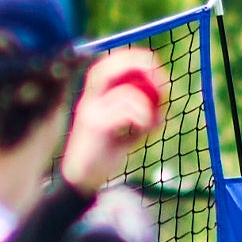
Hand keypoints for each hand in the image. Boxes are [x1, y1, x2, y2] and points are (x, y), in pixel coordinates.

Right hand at [60, 48, 167, 193]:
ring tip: (151, 119)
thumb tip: (161, 110)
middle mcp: (88, 101)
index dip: (132, 59)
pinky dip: (143, 117)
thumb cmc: (101, 159)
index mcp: (92, 98)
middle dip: (138, 65)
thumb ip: (137, 120)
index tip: (155, 66)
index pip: (109, 65)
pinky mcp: (95, 126)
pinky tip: (145, 128)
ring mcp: (90, 112)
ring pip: (125, 94)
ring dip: (146, 104)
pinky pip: (126, 112)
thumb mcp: (122, 135)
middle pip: (110, 67)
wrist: (80, 182)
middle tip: (161, 77)